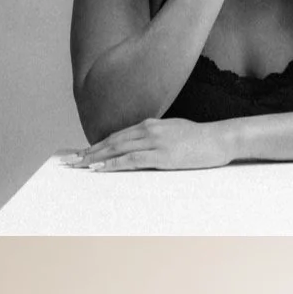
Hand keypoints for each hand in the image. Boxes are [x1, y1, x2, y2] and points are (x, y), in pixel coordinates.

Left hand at [66, 119, 233, 170]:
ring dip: (95, 158)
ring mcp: (155, 142)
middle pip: (111, 141)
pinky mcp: (162, 155)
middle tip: (70, 160)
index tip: (82, 153)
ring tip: (78, 166)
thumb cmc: (203, 139)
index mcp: (151, 124)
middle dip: (88, 152)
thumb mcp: (176, 131)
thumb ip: (158, 135)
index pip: (118, 135)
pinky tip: (100, 168)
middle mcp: (149, 130)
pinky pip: (131, 160)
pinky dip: (112, 164)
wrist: (222, 138)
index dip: (98, 145)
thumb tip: (146, 144)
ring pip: (117, 149)